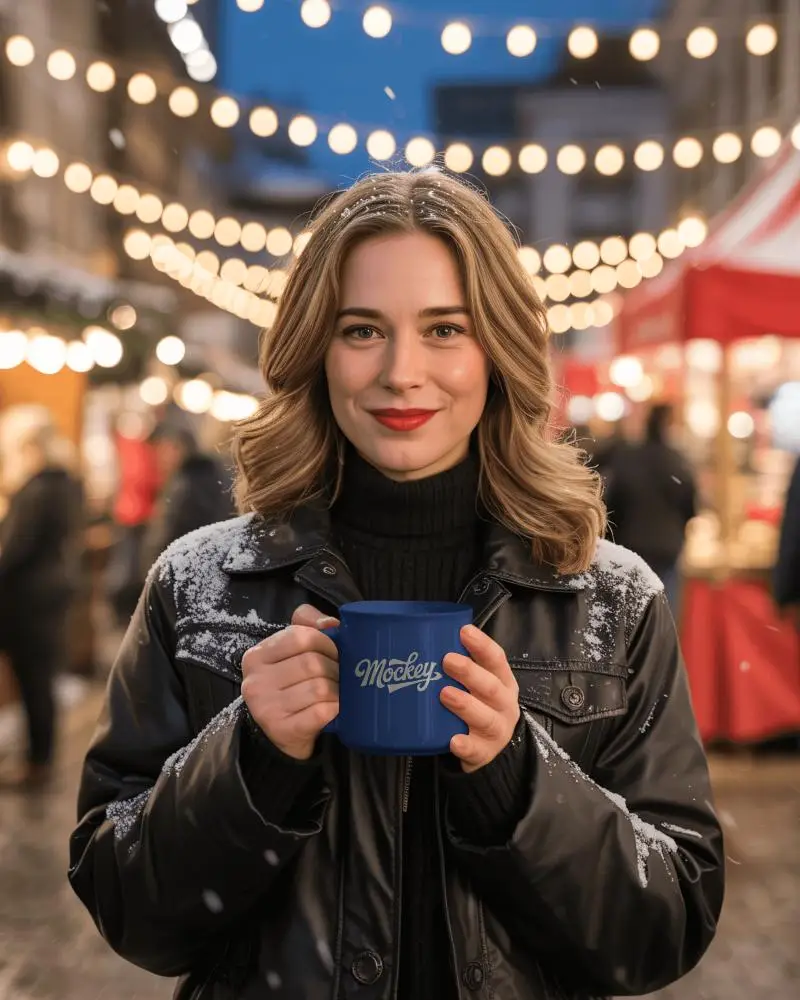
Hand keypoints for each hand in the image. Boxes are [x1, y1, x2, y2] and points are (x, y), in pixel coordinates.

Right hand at [241, 604, 339, 760]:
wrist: (282, 733)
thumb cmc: (291, 684)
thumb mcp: (293, 650)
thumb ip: (309, 625)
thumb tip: (330, 624)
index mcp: (257, 655)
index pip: (300, 636)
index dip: (326, 642)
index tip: (334, 653)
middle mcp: (255, 681)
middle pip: (312, 663)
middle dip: (335, 669)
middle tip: (340, 675)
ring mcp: (266, 708)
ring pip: (320, 688)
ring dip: (337, 690)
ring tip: (337, 692)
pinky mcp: (282, 730)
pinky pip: (320, 712)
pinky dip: (334, 708)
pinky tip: (334, 708)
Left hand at [440, 625, 520, 772]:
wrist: (487, 745)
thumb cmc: (476, 704)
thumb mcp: (476, 682)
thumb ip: (460, 663)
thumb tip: (427, 636)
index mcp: (502, 681)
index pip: (496, 659)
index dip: (482, 645)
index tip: (464, 631)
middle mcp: (504, 704)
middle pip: (491, 687)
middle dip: (470, 673)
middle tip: (447, 660)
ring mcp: (497, 731)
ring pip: (485, 718)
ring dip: (465, 705)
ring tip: (444, 694)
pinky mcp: (484, 753)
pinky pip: (476, 751)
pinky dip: (465, 745)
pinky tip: (452, 740)